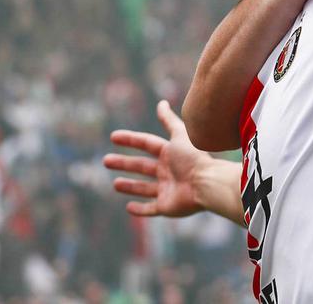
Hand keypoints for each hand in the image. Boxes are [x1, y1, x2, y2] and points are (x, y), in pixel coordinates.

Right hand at [104, 99, 217, 217]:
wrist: (206, 184)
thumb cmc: (194, 158)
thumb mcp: (180, 135)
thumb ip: (170, 120)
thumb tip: (161, 102)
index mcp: (170, 153)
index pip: (146, 143)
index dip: (130, 139)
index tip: (113, 136)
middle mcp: (168, 171)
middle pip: (142, 166)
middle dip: (124, 163)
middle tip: (105, 161)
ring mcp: (167, 190)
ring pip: (145, 188)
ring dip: (130, 186)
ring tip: (115, 184)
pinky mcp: (167, 207)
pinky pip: (151, 209)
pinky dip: (140, 210)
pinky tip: (129, 208)